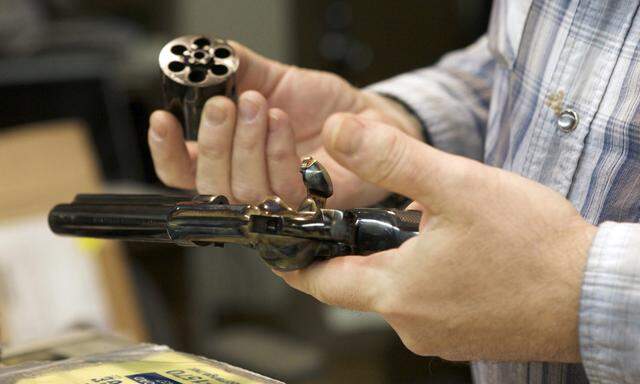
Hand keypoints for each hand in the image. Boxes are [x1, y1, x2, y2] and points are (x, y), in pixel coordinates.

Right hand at [148, 42, 420, 207]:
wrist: (366, 118)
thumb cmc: (322, 106)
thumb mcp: (275, 79)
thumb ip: (241, 70)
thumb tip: (210, 54)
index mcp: (228, 158)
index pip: (184, 170)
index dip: (168, 151)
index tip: (163, 120)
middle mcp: (247, 184)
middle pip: (208, 185)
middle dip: (214, 141)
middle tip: (224, 105)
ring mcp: (276, 201)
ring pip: (243, 190)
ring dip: (247, 144)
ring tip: (260, 104)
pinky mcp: (306, 207)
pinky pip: (283, 189)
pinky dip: (278, 153)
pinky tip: (281, 122)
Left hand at [277, 114, 596, 361]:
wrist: (593, 295)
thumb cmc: (533, 247)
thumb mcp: (457, 187)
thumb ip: (392, 159)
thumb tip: (338, 133)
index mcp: (396, 292)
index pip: (321, 281)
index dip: (299, 259)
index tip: (286, 241)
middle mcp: (410, 325)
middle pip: (361, 283)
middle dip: (361, 249)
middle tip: (372, 217)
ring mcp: (439, 337)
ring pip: (399, 292)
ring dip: (401, 260)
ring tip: (427, 228)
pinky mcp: (466, 337)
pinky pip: (430, 304)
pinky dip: (430, 278)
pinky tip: (457, 254)